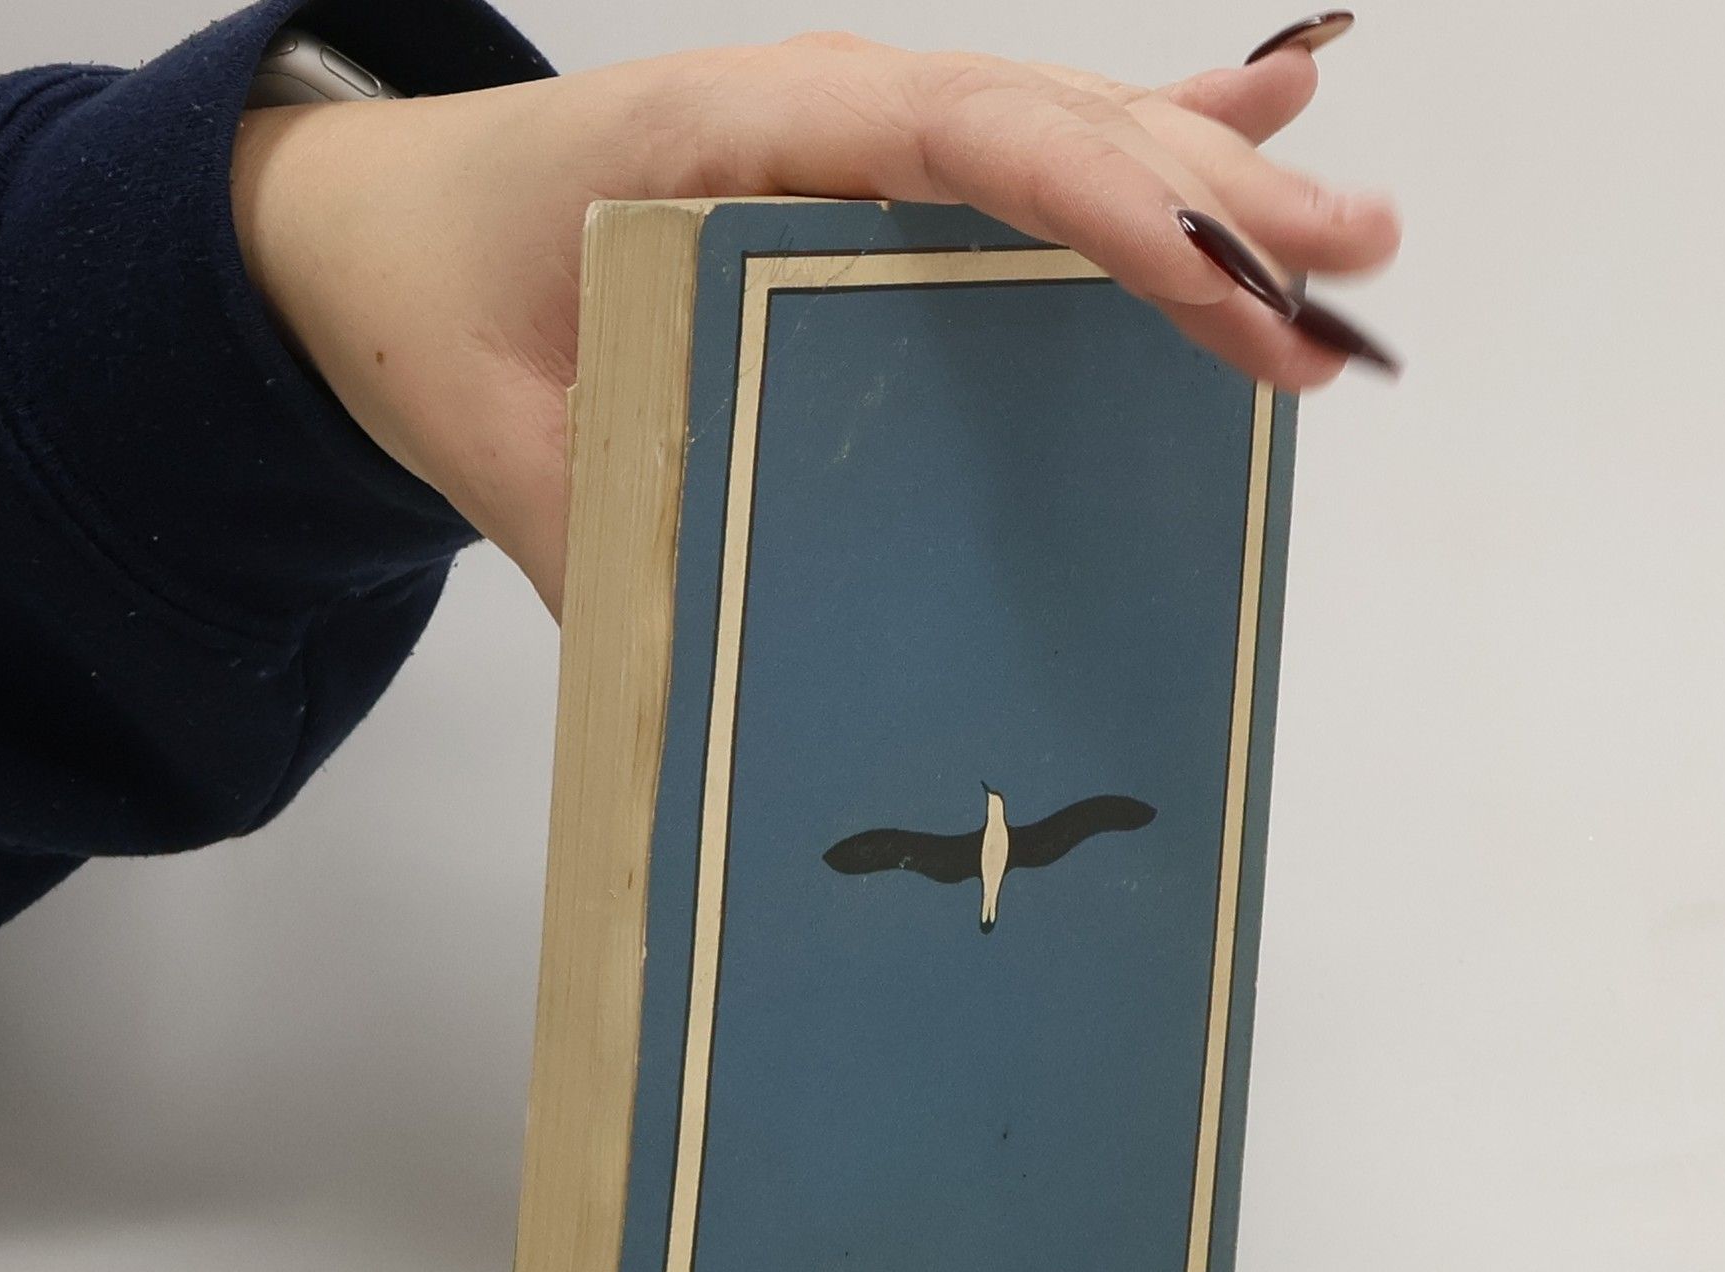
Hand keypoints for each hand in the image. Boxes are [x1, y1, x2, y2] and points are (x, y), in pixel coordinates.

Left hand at [230, 33, 1399, 610]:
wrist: (378, 246)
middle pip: (1045, 127)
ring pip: (1056, 130)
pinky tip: (1255, 109)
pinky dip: (1137, 139)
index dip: (1103, 207)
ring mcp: (847, 136)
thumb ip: (617, 546)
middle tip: (1346, 274)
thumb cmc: (442, 328)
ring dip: (1207, 177)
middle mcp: (811, 116)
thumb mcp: (510, 457)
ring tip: (1341, 241)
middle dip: (1208, 200)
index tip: (1226, 289)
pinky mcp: (864, 179)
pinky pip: (1018, 150)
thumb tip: (726, 709)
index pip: (956, 145)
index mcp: (727, 147)